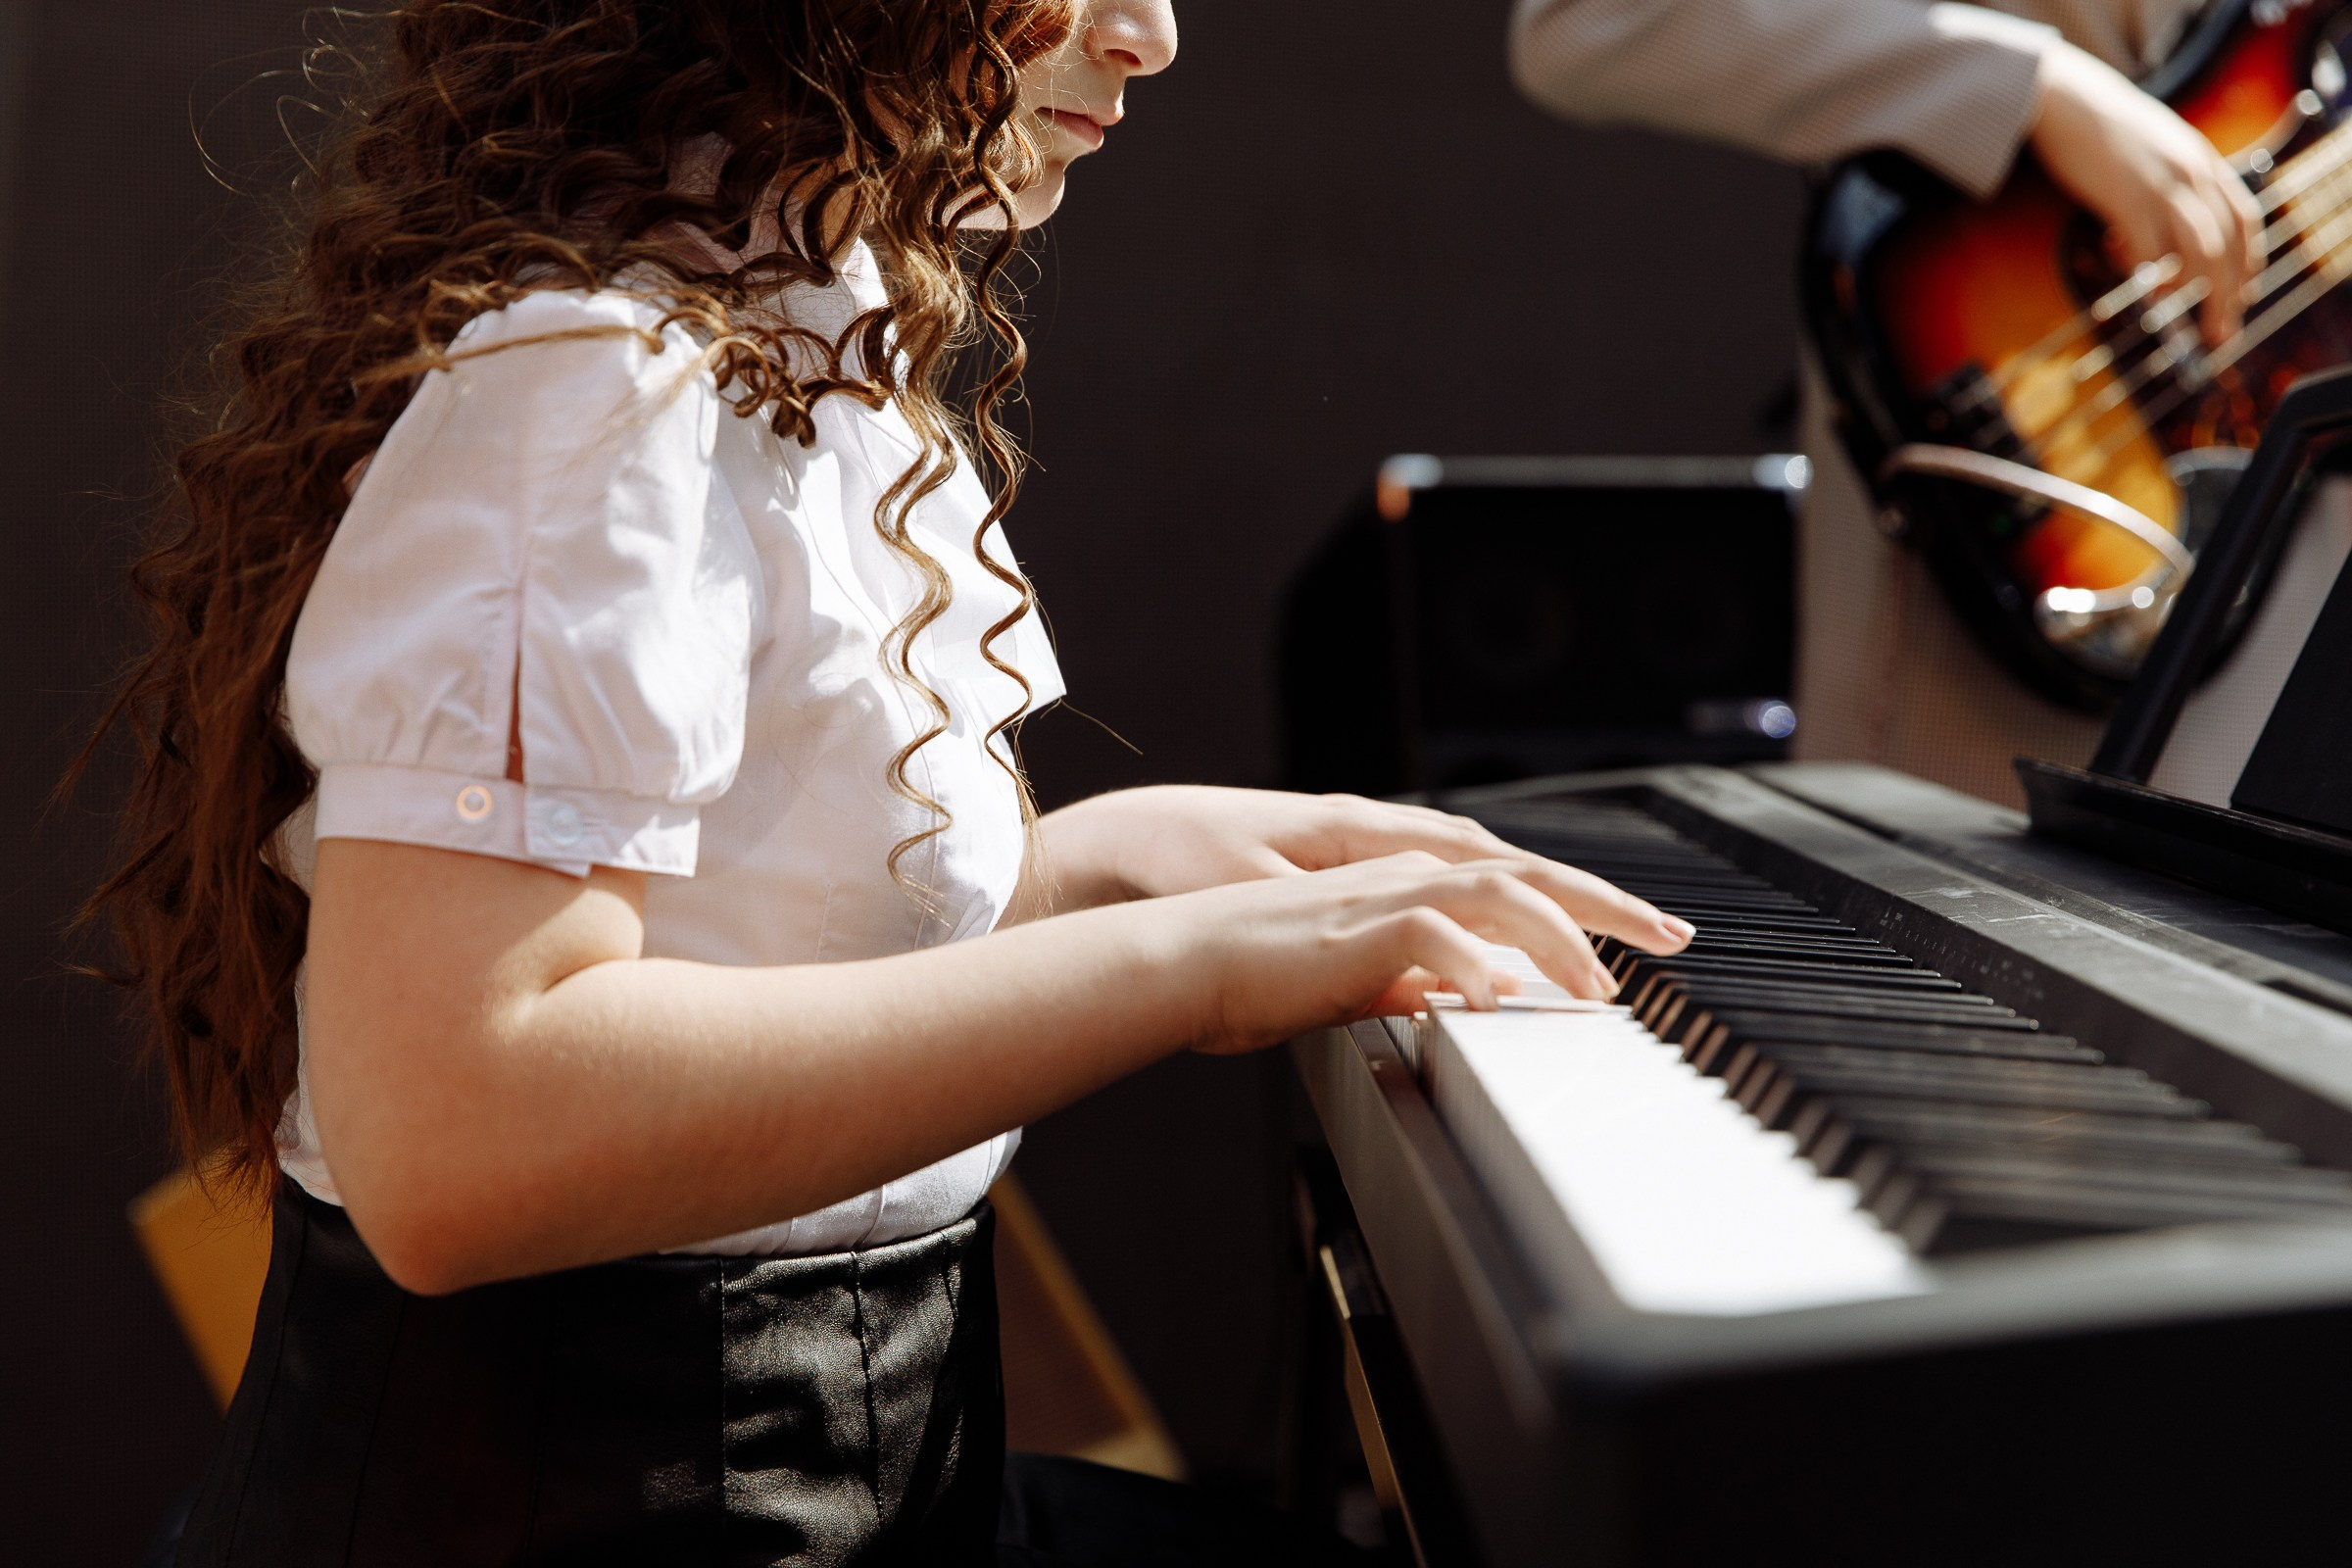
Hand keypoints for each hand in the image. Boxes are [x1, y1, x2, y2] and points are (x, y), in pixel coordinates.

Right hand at [1162, 848, 1690, 1053]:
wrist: (1179, 957)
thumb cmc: (1251, 974)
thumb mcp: (1353, 984)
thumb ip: (1410, 983)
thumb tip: (1469, 999)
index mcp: (1409, 885)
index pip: (1517, 887)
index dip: (1582, 911)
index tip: (1634, 944)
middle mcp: (1408, 876)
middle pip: (1533, 876)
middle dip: (1609, 907)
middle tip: (1671, 938)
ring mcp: (1386, 895)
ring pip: (1503, 894)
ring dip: (1561, 939)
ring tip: (1601, 988)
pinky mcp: (1358, 926)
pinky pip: (1436, 937)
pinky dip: (1477, 965)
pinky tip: (1502, 1001)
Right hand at [2030, 40, 2263, 345]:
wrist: (2066, 99)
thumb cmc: (2099, 126)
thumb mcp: (2153, 147)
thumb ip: (2170, 178)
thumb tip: (2161, 226)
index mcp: (2203, 160)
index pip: (2245, 217)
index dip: (2249, 262)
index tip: (2242, 295)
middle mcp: (2194, 172)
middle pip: (2229, 244)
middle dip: (2230, 295)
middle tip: (2222, 332)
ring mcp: (2164, 185)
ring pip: (2201, 252)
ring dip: (2201, 295)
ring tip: (2191, 325)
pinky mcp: (2129, 198)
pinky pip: (2150, 252)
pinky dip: (2151, 277)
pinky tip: (2143, 290)